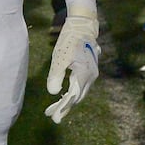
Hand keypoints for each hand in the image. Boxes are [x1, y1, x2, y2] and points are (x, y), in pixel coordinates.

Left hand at [45, 4, 98, 122]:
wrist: (82, 27)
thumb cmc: (69, 40)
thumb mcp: (59, 58)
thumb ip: (56, 75)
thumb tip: (52, 92)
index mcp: (84, 74)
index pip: (73, 97)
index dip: (63, 108)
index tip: (54, 117)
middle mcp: (91, 77)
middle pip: (78, 97)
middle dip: (65, 108)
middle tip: (53, 117)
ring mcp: (92, 74)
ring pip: (80, 93)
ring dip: (68, 102)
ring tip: (55, 110)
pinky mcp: (89, 71)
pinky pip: (81, 86)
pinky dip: (72, 93)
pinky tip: (64, 97)